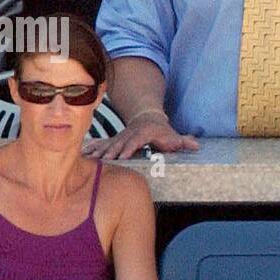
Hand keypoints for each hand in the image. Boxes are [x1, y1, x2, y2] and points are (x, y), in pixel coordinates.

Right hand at [82, 111, 200, 160]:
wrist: (148, 118)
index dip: (128, 149)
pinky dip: (91, 148)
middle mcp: (129, 135)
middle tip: (101, 162)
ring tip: (87, 158)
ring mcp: (120, 137)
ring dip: (97, 151)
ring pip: (107, 144)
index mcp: (143, 134)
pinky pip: (101, 145)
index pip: (134, 142)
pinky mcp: (114, 141)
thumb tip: (196, 145)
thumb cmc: (162, 131)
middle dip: (109, 153)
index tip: (121, 158)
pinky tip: (82, 153)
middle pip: (118, 144)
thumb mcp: (173, 135)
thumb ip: (183, 142)